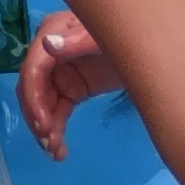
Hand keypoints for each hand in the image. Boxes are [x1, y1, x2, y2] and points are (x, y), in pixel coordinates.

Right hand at [15, 7, 125, 152]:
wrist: (152, 47)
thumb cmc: (129, 33)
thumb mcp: (103, 38)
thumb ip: (76, 41)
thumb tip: (47, 44)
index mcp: (53, 32)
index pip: (33, 68)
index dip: (33, 98)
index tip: (42, 125)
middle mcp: (50, 53)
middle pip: (32, 88)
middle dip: (36, 117)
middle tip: (48, 142)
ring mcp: (59, 72)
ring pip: (42, 104)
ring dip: (44, 129)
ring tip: (55, 153)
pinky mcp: (71, 88)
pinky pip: (57, 111)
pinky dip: (56, 130)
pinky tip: (59, 150)